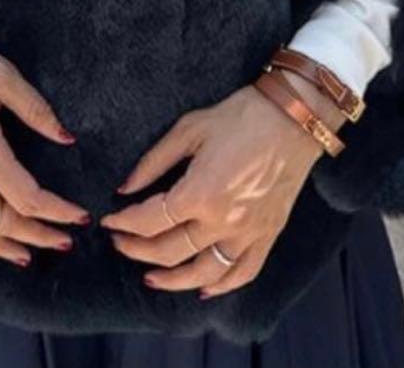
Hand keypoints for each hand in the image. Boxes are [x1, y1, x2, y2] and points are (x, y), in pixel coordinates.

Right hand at [0, 25, 89, 265]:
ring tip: (28, 256)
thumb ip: (35, 109)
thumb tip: (65, 138)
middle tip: (65, 241)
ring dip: (3, 244)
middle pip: (3, 221)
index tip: (79, 216)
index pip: (26, 197)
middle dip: (37, 236)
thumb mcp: (0, 74)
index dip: (56, 212)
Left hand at [99, 71, 348, 298]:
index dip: (124, 224)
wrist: (293, 117)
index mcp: (199, 192)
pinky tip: (204, 288)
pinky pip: (242, 273)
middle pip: (169, 251)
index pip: (149, 221)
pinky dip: (221, 286)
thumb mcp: (188, 129)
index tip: (110, 220)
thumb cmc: (240, 116)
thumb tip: (124, 188)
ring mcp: (248, 233)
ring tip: (151, 276)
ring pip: (203, 274)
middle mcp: (222, 221)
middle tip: (120, 242)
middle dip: (137, 249)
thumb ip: (153, 162)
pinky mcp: (268, 235)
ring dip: (173, 280)